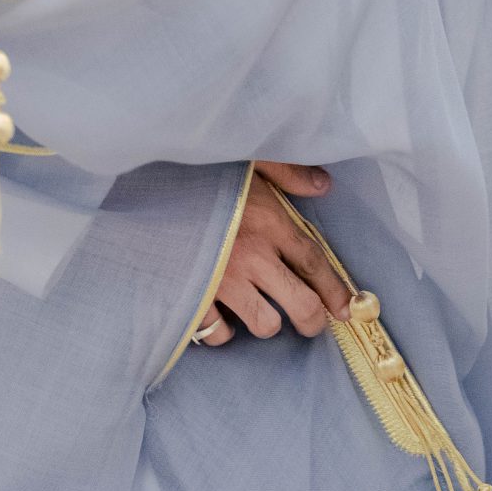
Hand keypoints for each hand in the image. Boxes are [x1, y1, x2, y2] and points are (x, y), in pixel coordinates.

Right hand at [190, 160, 349, 347]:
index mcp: (270, 222)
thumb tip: (322, 184)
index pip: (315, 263)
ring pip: (265, 324)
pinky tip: (223, 317)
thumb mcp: (248, 158)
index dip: (335, 289)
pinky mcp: (193, 295)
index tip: (347, 308)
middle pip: (301, 304)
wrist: (144, 188)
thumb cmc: (197, 172)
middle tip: (311, 322)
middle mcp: (253, 257)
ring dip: (267, 322)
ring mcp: (223, 280)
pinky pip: (219, 332)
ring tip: (260, 311)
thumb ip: (288, 171)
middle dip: (313, 321)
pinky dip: (223, 330)